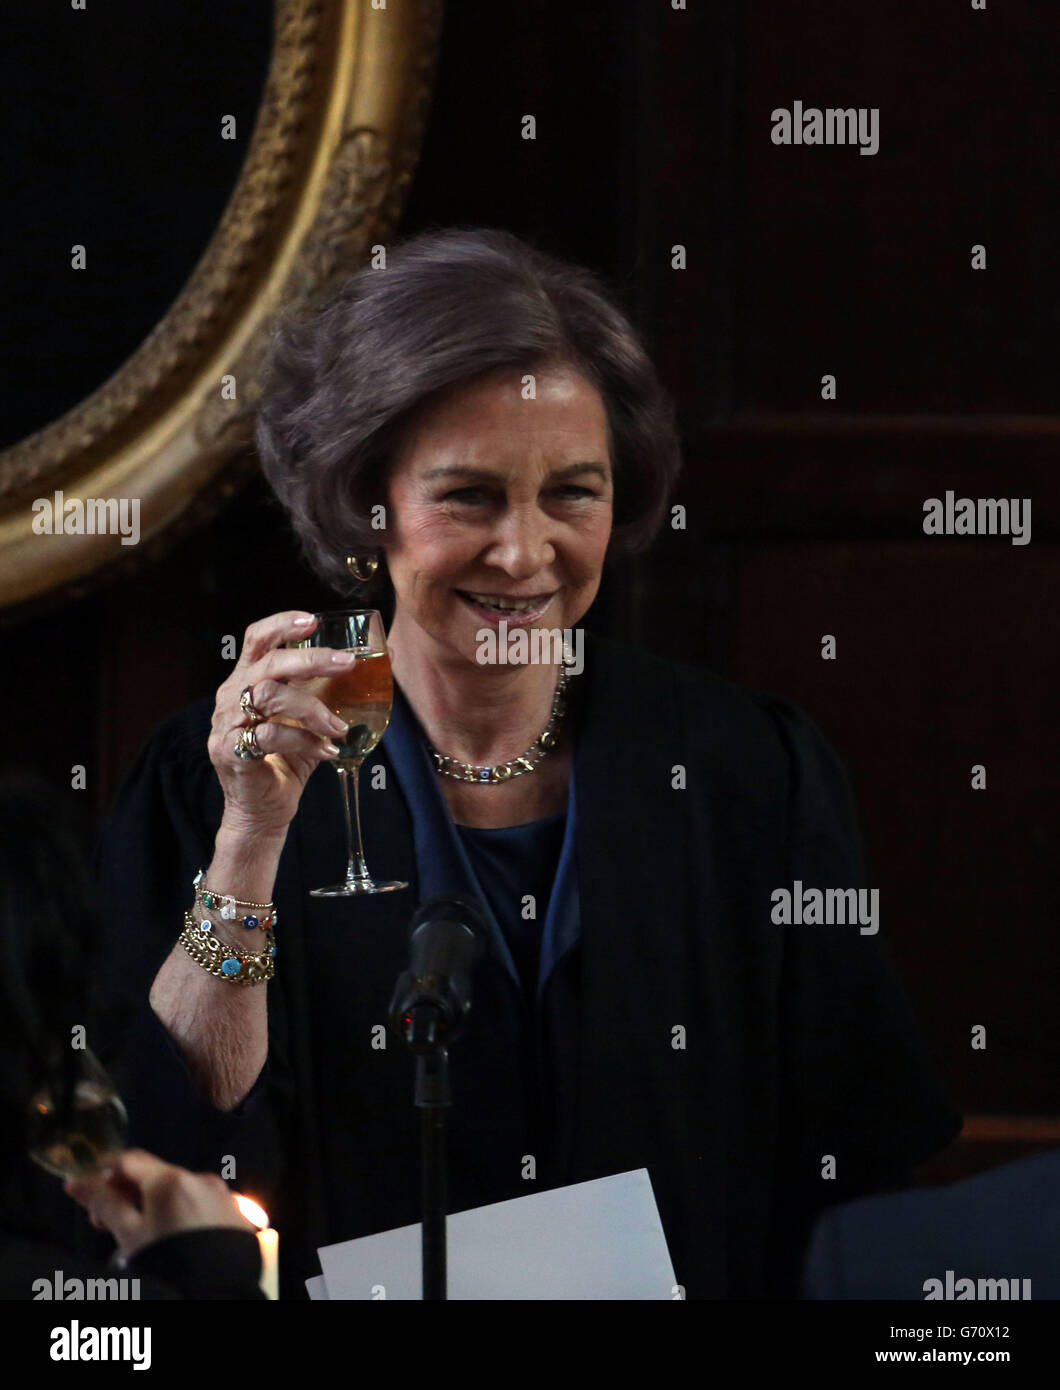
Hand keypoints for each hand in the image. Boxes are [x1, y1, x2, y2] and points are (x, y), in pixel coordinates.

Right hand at [63, 1149, 256, 1261]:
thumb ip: (104, 1204)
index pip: (130, 1160)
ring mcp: (220, 1194)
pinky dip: (178, 1212)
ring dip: (152, 1204)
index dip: (104, 1172)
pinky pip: (198, 1203)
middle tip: (105, 1223)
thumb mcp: (129, 1236)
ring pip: (177, 1190)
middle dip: (126, 1193)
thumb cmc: (168, 1261)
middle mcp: (200, 1177)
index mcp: (171, 1179)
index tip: (87, 1193)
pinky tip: (170, 1236)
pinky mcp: (233, 1212)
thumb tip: (77, 1182)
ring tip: (138, 1235)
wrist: (220, 1291)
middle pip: (153, 1175)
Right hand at [210, 610, 355, 835]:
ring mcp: (227, 723)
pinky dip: (303, 741)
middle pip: (268, 663)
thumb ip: (336, 691)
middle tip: (347, 664)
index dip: (282, 624)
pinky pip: (267, 737)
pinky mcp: (230, 752)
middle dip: (311, 660)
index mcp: (247, 679)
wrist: (262, 810)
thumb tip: (387, 658)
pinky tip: (326, 751)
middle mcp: (232, 695)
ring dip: (312, 708)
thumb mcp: (312, 719)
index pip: (257, 639)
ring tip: (340, 727)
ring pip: (268, 696)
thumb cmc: (287, 758)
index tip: (314, 621)